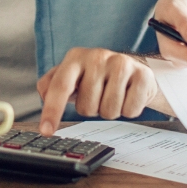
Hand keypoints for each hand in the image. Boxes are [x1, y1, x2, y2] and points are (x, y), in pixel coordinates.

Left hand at [37, 48, 163, 136]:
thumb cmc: (98, 76)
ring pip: (108, 111)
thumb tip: (44, 96)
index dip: (52, 110)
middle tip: (98, 96)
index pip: (60, 86)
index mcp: (76, 57)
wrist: (134, 69)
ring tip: (113, 96)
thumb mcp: (72, 76)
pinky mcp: (142, 75)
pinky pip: (129, 111)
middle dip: (92, 109)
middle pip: (86, 107)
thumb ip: (51, 85)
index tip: (46, 131)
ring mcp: (121, 64)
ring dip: (110, 111)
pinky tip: (128, 96)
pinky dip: (128, 110)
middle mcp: (97, 56)